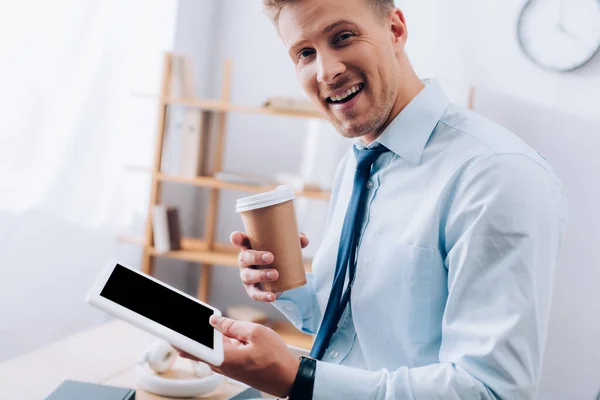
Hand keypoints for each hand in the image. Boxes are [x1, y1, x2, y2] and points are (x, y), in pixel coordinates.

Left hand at [175, 315, 299, 397]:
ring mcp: (227, 368)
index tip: (169, 330)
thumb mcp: (256, 333)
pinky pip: (220, 353)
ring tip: (210, 321)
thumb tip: (214, 321)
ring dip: (207, 337)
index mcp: (224, 358)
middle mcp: (222, 366)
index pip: (194, 349)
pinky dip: (219, 342)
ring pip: (211, 350)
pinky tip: (226, 332)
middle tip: (186, 318)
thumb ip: (232, 325)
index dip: (179, 339)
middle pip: (199, 349)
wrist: (288, 378)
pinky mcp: (233, 367)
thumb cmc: (276, 358)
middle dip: (192, 334)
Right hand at [231, 231, 308, 301]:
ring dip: (261, 275)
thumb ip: (294, 241)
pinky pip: (255, 294)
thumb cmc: (277, 254)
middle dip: (256, 257)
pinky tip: (272, 296)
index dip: (237, 238)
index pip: (240, 241)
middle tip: (270, 257)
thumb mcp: (284, 246)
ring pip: (249, 276)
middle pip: (244, 258)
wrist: (278, 274)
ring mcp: (247, 275)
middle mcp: (245, 260)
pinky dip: (263, 296)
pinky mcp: (252, 289)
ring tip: (275, 274)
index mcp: (250, 246)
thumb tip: (304, 240)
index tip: (236, 237)